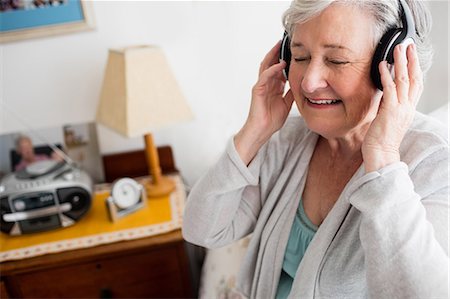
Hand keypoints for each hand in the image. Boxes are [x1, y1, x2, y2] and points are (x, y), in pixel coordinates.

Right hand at [235, 41, 293, 164]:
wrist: (261, 132)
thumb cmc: (271, 120)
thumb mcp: (286, 104)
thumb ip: (291, 93)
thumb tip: (301, 84)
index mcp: (273, 87)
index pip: (278, 68)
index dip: (284, 58)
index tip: (293, 50)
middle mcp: (266, 84)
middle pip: (271, 63)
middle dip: (277, 52)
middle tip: (286, 40)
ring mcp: (261, 86)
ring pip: (266, 66)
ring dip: (273, 55)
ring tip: (280, 45)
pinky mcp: (257, 91)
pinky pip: (264, 77)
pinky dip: (272, 69)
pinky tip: (279, 63)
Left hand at [362, 43, 422, 172]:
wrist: (381, 155)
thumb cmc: (381, 140)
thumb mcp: (388, 118)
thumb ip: (388, 105)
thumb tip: (384, 93)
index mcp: (408, 109)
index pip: (416, 84)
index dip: (415, 68)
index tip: (412, 55)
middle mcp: (407, 107)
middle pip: (414, 78)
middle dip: (412, 60)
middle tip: (408, 45)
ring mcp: (400, 109)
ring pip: (404, 80)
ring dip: (401, 63)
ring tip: (397, 48)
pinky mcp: (390, 111)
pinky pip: (389, 90)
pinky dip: (386, 76)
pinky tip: (382, 65)